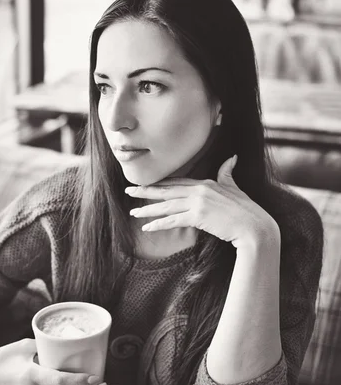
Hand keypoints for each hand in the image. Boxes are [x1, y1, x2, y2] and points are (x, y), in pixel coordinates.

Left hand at [125, 155, 277, 248]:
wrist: (255, 226)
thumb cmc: (247, 210)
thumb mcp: (235, 187)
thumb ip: (228, 172)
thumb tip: (232, 157)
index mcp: (205, 183)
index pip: (177, 182)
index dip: (160, 183)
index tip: (146, 184)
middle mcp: (199, 190)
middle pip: (167, 190)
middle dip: (146, 191)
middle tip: (129, 190)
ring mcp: (198, 203)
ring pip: (166, 206)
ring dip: (148, 209)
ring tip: (133, 212)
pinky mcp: (198, 217)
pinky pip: (173, 220)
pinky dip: (159, 224)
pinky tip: (147, 227)